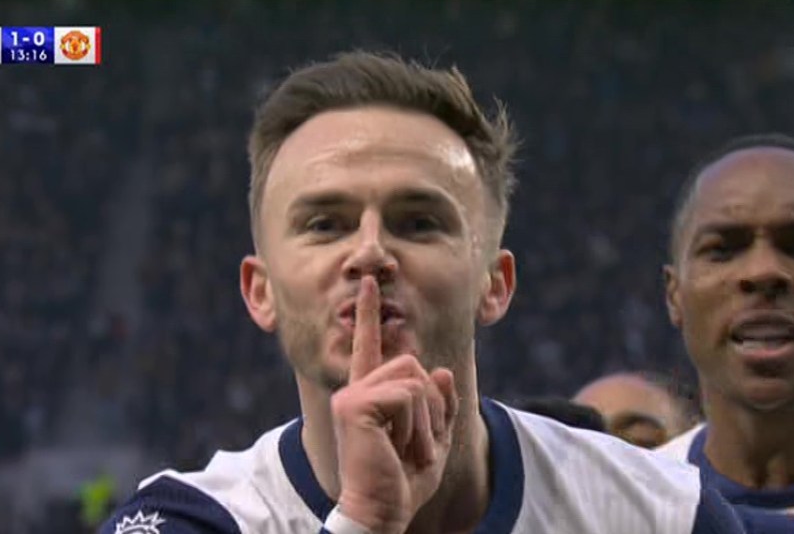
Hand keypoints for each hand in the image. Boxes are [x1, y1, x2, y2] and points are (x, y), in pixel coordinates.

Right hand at [330, 276, 458, 533]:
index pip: (370, 347)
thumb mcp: (435, 440)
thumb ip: (441, 405)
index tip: (370, 282)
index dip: (370, 314)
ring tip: (409, 450)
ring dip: (426, 421)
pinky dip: (417, 426)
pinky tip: (400, 448)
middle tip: (417, 444)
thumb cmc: (404, 481)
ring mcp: (352, 394)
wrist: (382, 511)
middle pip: (414, 365)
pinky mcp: (354, 405)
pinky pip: (408, 396)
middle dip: (431, 406)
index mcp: (370, 393)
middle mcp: (356, 388)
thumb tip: (442, 371)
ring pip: (415, 381)